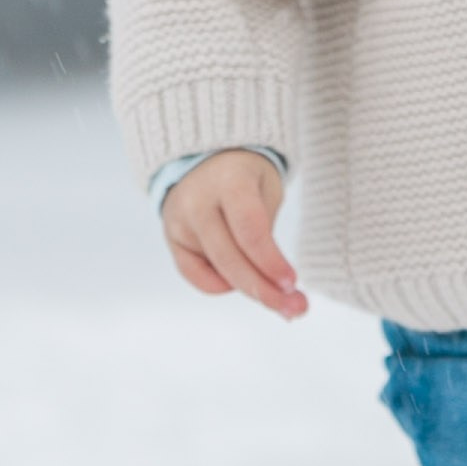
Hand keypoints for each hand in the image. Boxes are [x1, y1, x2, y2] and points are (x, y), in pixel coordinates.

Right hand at [162, 150, 307, 319]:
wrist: (205, 157)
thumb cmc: (246, 176)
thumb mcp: (266, 190)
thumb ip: (265, 235)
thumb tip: (277, 289)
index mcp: (228, 180)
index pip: (249, 230)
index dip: (270, 261)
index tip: (292, 284)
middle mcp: (197, 200)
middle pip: (231, 258)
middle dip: (264, 289)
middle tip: (296, 308)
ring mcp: (178, 220)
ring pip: (214, 271)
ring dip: (250, 291)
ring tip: (283, 304)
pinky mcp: (170, 237)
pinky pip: (194, 275)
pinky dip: (220, 284)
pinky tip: (241, 283)